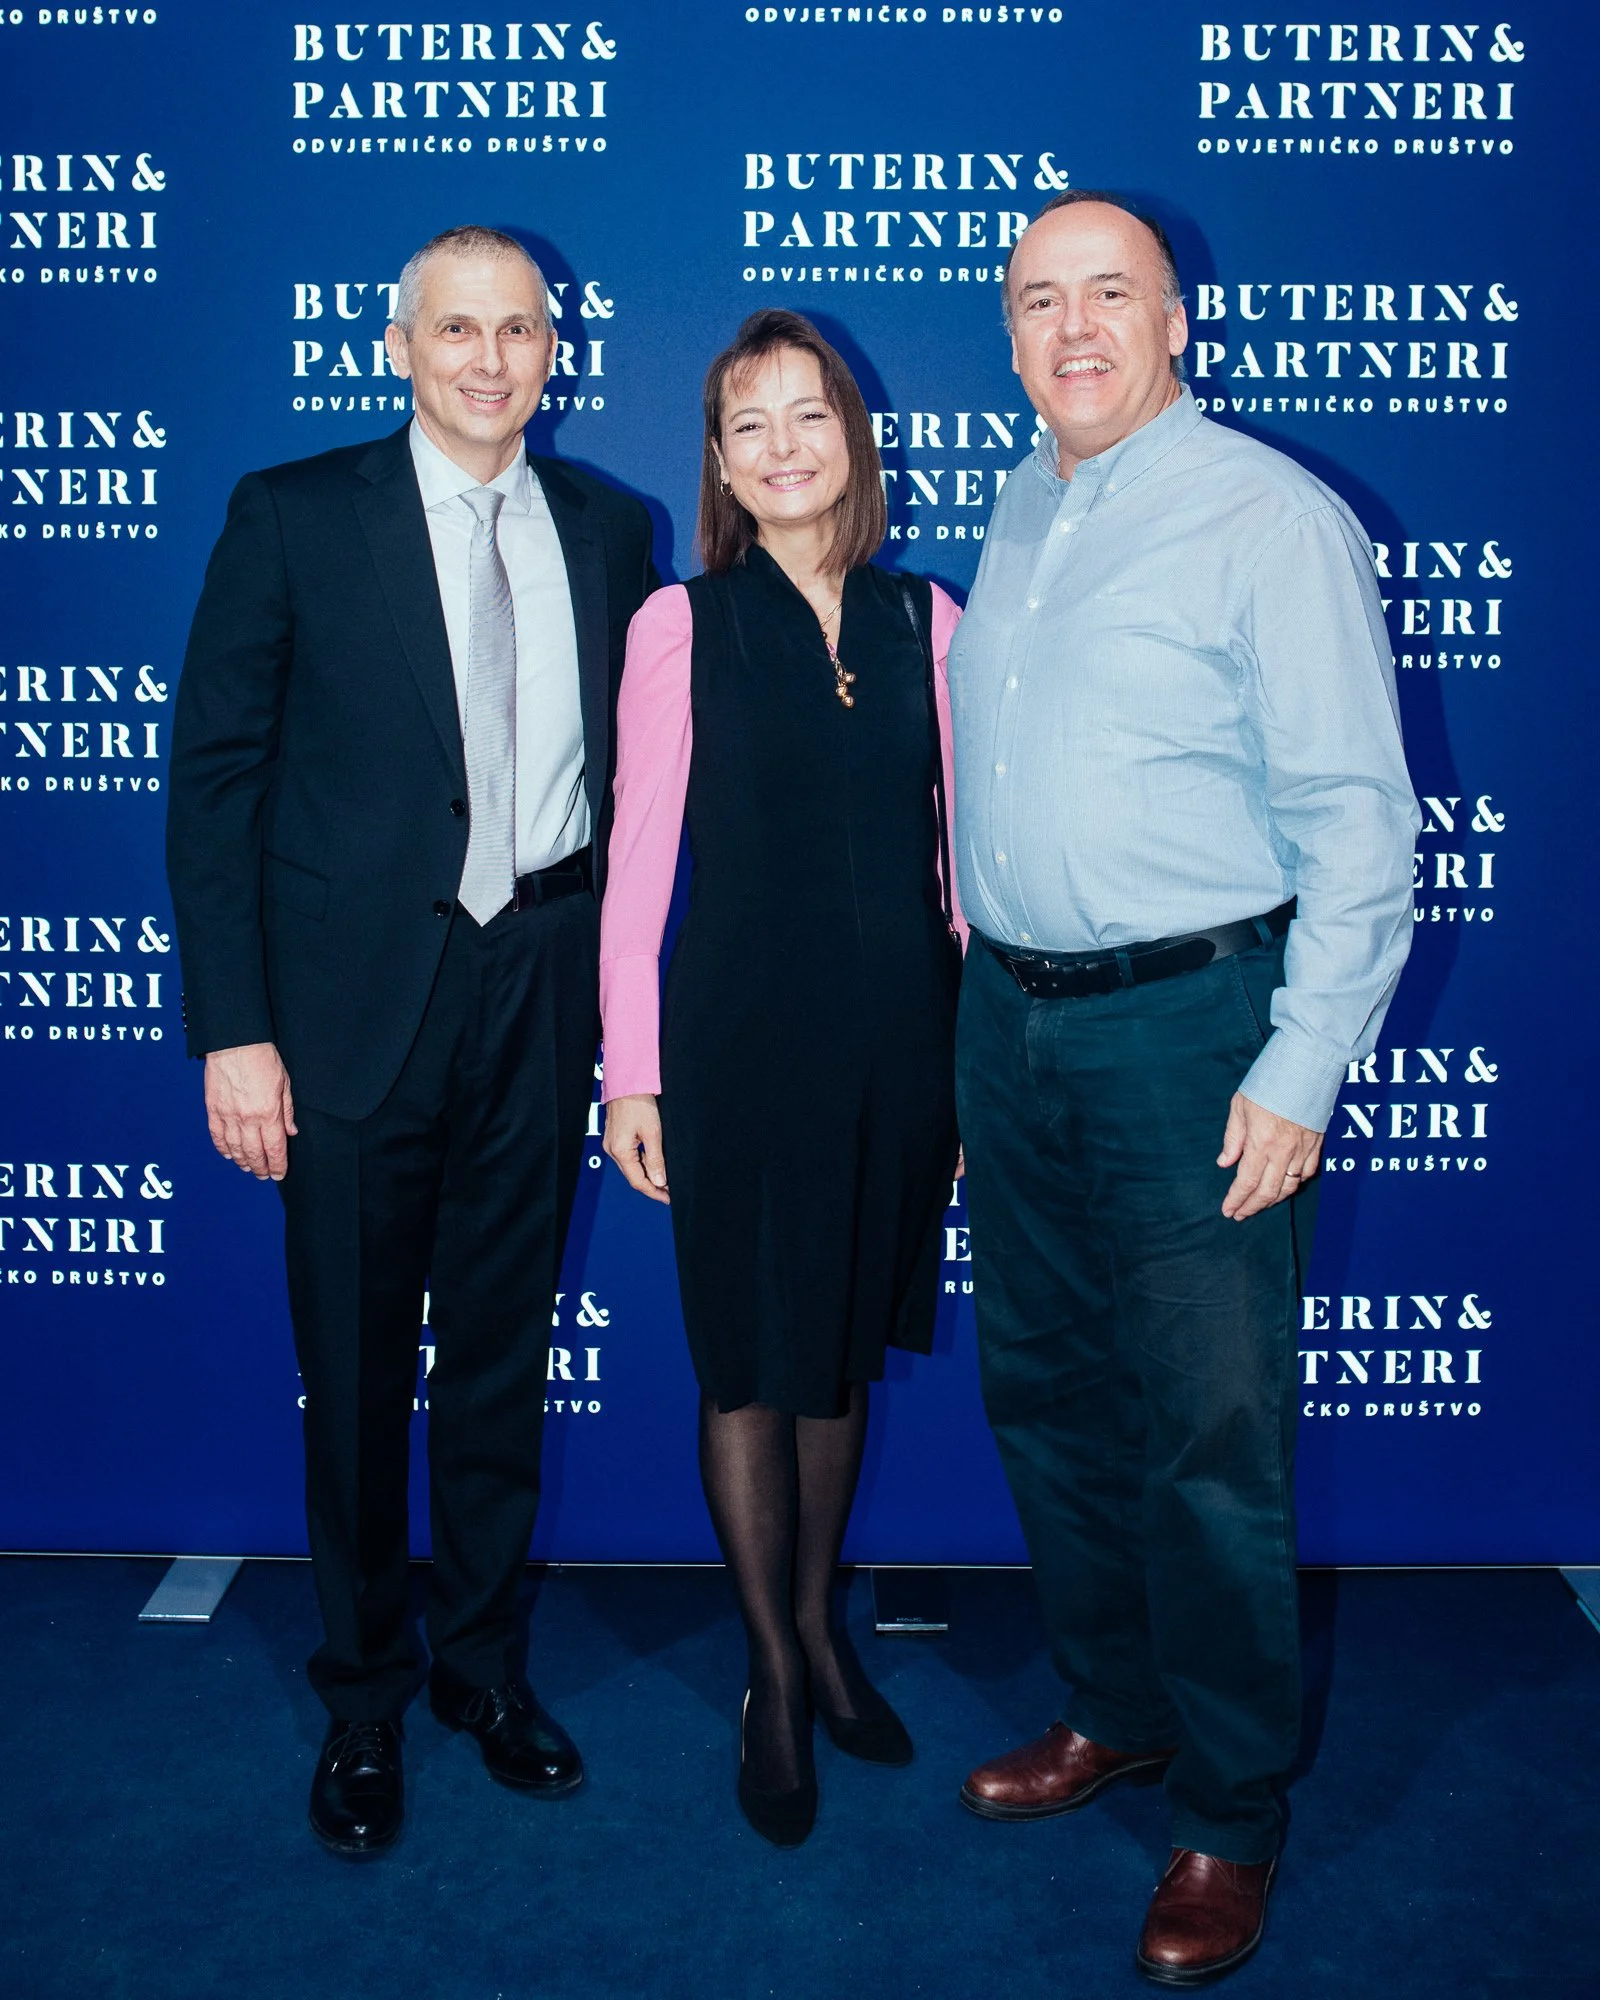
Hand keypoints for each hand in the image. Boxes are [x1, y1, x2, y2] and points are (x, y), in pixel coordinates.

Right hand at [204, 1042, 296, 1181]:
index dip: (277, 1165)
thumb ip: (287, 1111)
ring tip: (248, 1167)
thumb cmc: (262, 1059)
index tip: (278, 1173)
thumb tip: (291, 1131)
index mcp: (268, 1113)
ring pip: (234, 1149)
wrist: (235, 1043)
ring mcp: (228, 1116)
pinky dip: (223, 1148)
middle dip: (260, 1168)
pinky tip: (229, 1154)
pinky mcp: (213, 1110)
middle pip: (254, 1153)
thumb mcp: (284, 1084)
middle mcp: (248, 1119)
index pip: (274, 1149)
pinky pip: (217, 1136)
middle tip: (263, 1175)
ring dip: (242, 1161)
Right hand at [603, 1093, 669, 1203]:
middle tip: (670, 1191)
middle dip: (652, 1185)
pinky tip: (655, 1163)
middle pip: (634, 1176)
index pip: (638, 1182)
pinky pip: (629, 1157)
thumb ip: (656, 1159)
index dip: (654, 1192)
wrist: (627, 1083)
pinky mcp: (615, 1138)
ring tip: (666, 1179)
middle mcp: (612, 1151)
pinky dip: (643, 1163)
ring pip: (632, 1167)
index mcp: (620, 1152)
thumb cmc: (639, 1104)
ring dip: (648, 1174)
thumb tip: (660, 1182)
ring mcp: (612, 1144)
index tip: (668, 1198)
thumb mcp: (653, 1133)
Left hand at [1217, 1091, 1321, 1220]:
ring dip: (1271, 1201)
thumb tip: (1224, 1163)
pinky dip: (1294, 1185)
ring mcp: (1303, 1151)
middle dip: (1252, 1207)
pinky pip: (1307, 1174)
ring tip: (1258, 1205)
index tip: (1228, 1211)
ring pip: (1288, 1187)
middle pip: (1267, 1192)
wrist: (1306, 1067)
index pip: (1246, 1182)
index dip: (1236, 1200)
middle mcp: (1283, 1152)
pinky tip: (1284, 1187)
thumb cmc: (1268, 1083)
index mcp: (1261, 1143)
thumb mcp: (1240, 1107)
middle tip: (1240, 1214)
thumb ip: (1233, 1138)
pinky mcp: (1317, 1145)